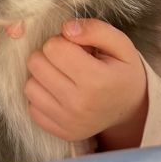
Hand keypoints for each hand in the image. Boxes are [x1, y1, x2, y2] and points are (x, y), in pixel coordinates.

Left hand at [25, 18, 147, 147]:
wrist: (131, 109)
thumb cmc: (122, 72)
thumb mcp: (120, 45)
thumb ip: (95, 29)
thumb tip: (66, 28)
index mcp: (96, 80)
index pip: (53, 47)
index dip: (61, 41)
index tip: (75, 48)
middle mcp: (80, 104)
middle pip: (36, 64)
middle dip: (48, 55)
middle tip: (67, 60)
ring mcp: (68, 122)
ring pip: (29, 85)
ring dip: (42, 76)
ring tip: (62, 76)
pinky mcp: (61, 133)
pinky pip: (32, 106)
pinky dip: (42, 96)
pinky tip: (59, 93)